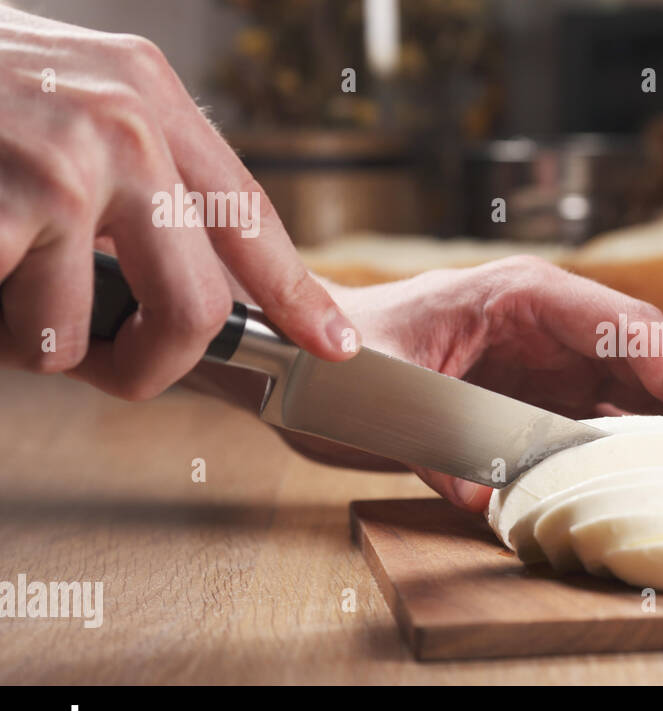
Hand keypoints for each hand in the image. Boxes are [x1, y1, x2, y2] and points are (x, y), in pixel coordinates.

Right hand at [0, 8, 356, 399]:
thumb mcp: (55, 87)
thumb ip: (123, 161)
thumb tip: (172, 262)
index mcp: (146, 93)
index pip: (248, 214)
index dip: (295, 292)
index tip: (330, 344)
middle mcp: (124, 125)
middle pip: (198, 307)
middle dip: (153, 365)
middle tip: (113, 371)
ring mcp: (62, 165)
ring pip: (79, 333)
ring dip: (31, 340)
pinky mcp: (7, 207)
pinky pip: (18, 326)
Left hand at [322, 256, 662, 511]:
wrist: (307, 359)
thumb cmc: (343, 356)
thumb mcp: (385, 392)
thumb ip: (439, 441)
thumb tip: (489, 502)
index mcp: (528, 295)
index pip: (635, 326)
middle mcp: (556, 323)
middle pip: (659, 358)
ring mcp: (556, 361)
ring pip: (646, 392)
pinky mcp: (546, 398)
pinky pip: (610, 424)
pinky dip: (641, 456)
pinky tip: (658, 492)